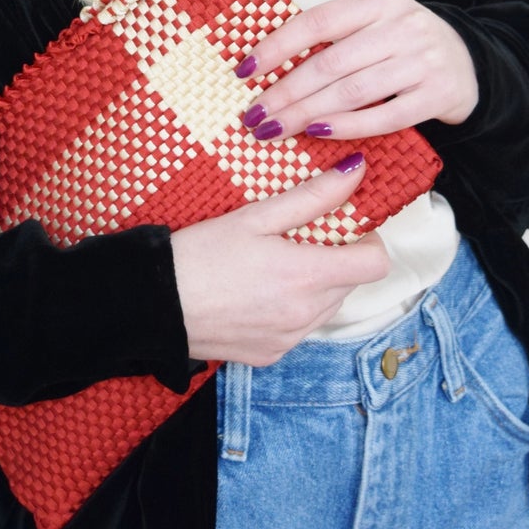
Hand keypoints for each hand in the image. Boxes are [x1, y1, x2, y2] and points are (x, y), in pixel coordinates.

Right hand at [170, 154, 392, 363]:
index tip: (346, 227)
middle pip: (351, 284)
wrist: (153, 305)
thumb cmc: (200, 254)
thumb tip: (355, 173)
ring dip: (315, 285)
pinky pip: (299, 329)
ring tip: (274, 266)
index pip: (375, 264)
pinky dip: (291, 310)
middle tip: (299, 238)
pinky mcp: (271, 355)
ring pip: (327, 307)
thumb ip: (312, 197)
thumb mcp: (255, 217)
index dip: (369, 240)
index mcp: (307, 276)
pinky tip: (257, 293)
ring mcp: (289, 340)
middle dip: (337, 259)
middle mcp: (306, 315)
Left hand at [233, 0, 478, 141]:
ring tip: (276, 130)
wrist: (470, 65)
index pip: (318, 20)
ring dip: (307, 114)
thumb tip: (264, 66)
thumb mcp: (375, 27)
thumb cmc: (404, 48)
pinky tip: (319, 134)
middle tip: (254, 116)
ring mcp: (423, 61)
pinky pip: (384, 117)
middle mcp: (403, 26)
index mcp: (380, 2)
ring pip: (353, 91)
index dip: (277, 45)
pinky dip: (347, 127)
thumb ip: (334, 39)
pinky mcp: (438, 95)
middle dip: (285, 92)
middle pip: (331, 62)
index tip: (244, 70)